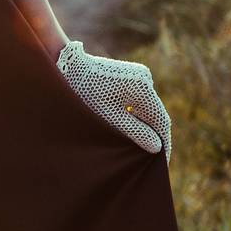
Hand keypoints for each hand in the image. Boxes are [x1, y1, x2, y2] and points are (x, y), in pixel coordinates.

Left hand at [55, 39, 172, 161]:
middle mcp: (145, 78)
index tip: (161, 163)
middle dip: (155, 137)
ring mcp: (138, 76)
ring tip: (143, 151)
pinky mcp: (131, 77)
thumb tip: (157, 147)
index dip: (163, 143)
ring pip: (148, 108)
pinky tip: (135, 133)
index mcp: (142, 87)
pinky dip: (138, 117)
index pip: (160, 120)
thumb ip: (134, 132)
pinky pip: (140, 101)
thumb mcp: (109, 117)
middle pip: (155, 114)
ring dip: (146, 127)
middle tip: (153, 162)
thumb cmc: (85, 94)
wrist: (67, 67)